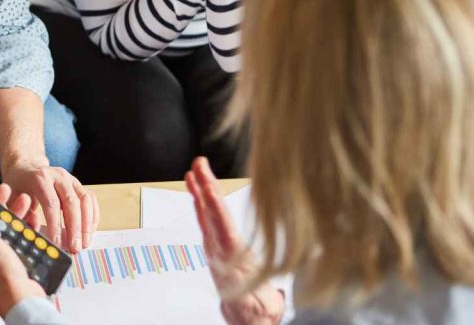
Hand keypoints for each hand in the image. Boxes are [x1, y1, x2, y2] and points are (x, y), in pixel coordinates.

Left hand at [0, 160, 98, 253]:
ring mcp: (71, 179)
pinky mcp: (78, 184)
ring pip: (85, 201)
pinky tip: (89, 232)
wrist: (26, 167)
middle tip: (75, 248)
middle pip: (72, 203)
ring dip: (87, 224)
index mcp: (40, 178)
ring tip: (85, 243)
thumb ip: (20, 214)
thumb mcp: (11, 198)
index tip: (57, 243)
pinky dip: (92, 216)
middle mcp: (58, 176)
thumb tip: (32, 234)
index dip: (56, 225)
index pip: (52, 204)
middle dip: (75, 228)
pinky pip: (90, 200)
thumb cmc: (18, 186)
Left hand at [185, 157, 283, 324]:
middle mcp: (220, 250)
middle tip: (199, 164)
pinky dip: (202, 201)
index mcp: (233, 261)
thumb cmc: (256, 307)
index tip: (210, 189)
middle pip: (212, 214)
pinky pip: (207, 218)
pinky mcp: (216, 245)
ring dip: (202, 189)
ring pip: (207, 213)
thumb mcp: (266, 302)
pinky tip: (198, 189)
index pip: (223, 229)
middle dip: (205, 187)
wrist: (244, 317)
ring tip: (196, 169)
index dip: (216, 208)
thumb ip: (270, 295)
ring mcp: (216, 246)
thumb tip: (277, 293)